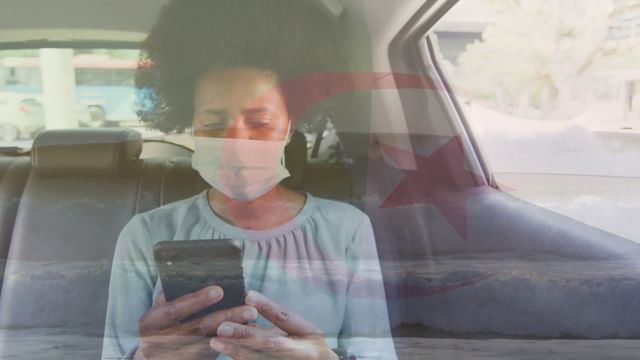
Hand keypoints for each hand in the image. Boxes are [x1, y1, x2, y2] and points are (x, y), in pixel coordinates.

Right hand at [134, 286, 258, 359]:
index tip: (219, 290)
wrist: (151, 356)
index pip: (174, 310)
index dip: (196, 300)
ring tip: (253, 320)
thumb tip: (196, 274)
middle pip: (197, 330)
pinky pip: (212, 355)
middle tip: (249, 309)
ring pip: (208, 345)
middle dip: (225, 318)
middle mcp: (160, 342)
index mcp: (150, 323)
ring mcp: (174, 356)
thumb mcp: (159, 308)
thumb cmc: (160, 323)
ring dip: (233, 333)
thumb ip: (172, 295)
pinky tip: (248, 334)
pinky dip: (231, 344)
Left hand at [209, 291, 338, 359]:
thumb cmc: (309, 345)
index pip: (286, 317)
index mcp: (309, 333)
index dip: (267, 307)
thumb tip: (249, 310)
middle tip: (222, 326)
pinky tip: (227, 352)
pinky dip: (241, 359)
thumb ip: (278, 321)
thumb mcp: (301, 330)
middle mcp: (302, 351)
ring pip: (260, 358)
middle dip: (245, 335)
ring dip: (236, 350)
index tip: (248, 295)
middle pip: (270, 342)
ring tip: (215, 341)